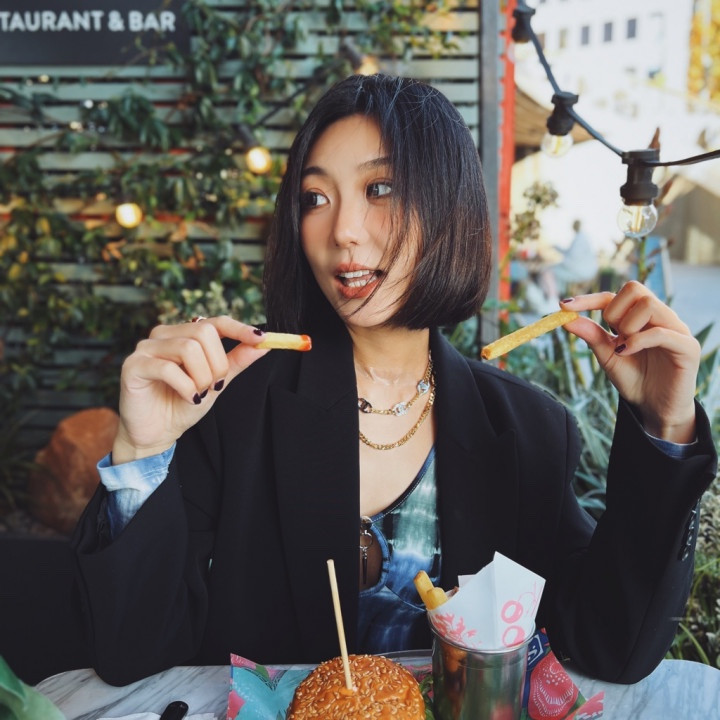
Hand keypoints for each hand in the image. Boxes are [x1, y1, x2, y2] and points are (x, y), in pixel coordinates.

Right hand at [112, 316, 268, 463]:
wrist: (156, 433)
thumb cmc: (182, 404)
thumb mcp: (217, 382)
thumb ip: (236, 361)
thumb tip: (262, 344)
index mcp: (184, 335)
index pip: (215, 322)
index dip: (239, 329)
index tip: (262, 339)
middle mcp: (164, 335)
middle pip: (203, 331)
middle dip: (217, 363)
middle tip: (214, 385)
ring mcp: (146, 348)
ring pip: (188, 348)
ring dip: (202, 377)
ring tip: (198, 393)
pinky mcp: (133, 365)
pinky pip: (168, 368)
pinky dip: (185, 386)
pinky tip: (187, 397)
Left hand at [560, 281, 699, 442]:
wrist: (655, 407)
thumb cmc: (634, 379)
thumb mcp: (607, 356)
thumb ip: (592, 336)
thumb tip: (567, 319)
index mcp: (640, 316)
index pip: (614, 295)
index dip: (589, 299)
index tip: (564, 306)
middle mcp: (659, 316)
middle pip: (634, 288)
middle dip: (613, 311)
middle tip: (613, 336)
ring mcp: (676, 329)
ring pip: (649, 304)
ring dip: (628, 325)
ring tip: (625, 348)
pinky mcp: (688, 346)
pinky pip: (661, 332)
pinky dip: (638, 341)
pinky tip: (627, 353)